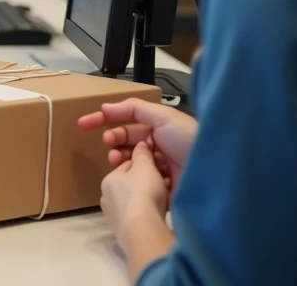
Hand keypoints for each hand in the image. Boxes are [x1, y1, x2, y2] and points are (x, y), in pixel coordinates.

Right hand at [78, 98, 197, 192]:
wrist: (214, 171)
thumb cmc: (189, 139)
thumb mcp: (162, 116)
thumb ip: (133, 108)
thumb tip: (106, 107)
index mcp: (158, 128)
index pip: (125, 121)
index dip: (103, 120)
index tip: (82, 125)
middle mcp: (158, 146)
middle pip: (125, 142)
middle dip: (113, 142)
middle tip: (111, 148)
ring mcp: (159, 168)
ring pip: (130, 163)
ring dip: (121, 160)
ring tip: (120, 163)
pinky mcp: (162, 189)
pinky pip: (140, 183)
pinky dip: (135, 179)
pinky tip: (138, 178)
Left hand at [100, 143, 169, 238]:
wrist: (142, 229)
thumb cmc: (143, 192)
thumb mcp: (145, 167)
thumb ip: (143, 154)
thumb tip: (140, 144)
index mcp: (108, 180)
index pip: (126, 166)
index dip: (144, 165)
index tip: (159, 167)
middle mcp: (107, 197)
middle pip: (132, 184)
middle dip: (148, 182)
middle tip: (165, 183)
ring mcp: (114, 216)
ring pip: (136, 200)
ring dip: (151, 197)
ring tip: (167, 197)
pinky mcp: (124, 231)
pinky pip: (139, 216)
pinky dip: (150, 212)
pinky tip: (161, 212)